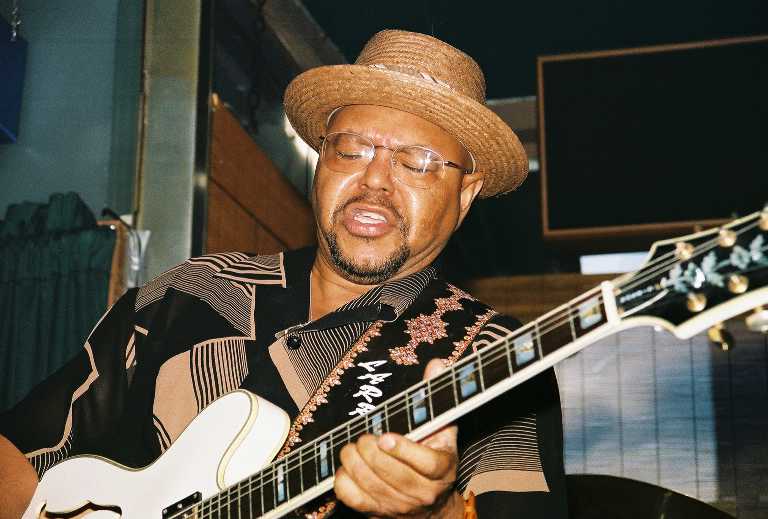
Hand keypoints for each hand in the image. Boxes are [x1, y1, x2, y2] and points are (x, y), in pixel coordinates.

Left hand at [334, 359, 463, 517]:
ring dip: (354, 462)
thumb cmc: (435, 456)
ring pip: (371, 486)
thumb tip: (437, 363)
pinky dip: (344, 480)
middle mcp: (423, 492)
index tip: (385, 436)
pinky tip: (347, 466)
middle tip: (363, 437)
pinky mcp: (377, 513)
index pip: (427, 464)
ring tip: (352, 446)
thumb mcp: (441, 426)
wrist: (433, 508)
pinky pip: (353, 499)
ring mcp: (399, 506)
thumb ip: (435, 395)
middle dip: (371, 452)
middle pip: (393, 475)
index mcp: (442, 469)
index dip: (404, 450)